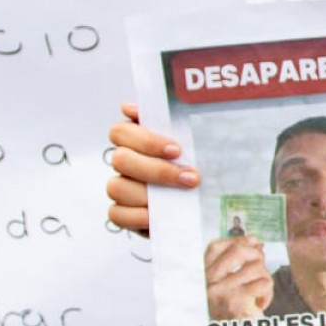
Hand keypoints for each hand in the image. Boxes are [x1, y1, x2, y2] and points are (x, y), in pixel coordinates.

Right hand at [104, 101, 199, 234]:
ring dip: (148, 195)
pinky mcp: (123, 213)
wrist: (209, 203)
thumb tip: (141, 108)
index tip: (176, 150)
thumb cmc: (198, 167)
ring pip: (116, 187)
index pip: (120, 132)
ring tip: (178, 199)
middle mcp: (125, 163)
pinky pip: (116, 214)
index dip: (145, 140)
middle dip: (157, 170)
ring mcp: (122, 188)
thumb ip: (176, 123)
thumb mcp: (195, 144)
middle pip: (120, 159)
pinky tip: (157, 215)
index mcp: (136, 141)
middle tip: (189, 178)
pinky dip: (138, 217)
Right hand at [204, 235, 272, 319]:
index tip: (252, 242)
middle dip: (256, 256)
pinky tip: (259, 304)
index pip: (216, 247)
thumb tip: (254, 241)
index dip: (237, 240)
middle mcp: (207, 282)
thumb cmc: (232, 313)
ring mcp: (221, 291)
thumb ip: (237, 262)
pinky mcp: (236, 301)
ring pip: (256, 267)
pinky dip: (267, 294)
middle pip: (238, 251)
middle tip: (260, 268)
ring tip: (258, 294)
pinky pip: (263, 284)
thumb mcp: (228, 284)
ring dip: (264, 280)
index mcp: (202, 276)